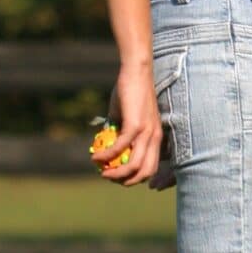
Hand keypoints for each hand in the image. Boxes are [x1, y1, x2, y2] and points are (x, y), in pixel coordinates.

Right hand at [98, 62, 163, 187]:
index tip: (119, 178)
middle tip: (108, 177)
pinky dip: (107, 155)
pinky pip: (120, 147)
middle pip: (145, 172)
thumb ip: (118, 130)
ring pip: (133, 165)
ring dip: (116, 174)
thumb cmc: (130, 91)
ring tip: (102, 172)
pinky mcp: (135, 125)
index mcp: (155, 137)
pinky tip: (96, 157)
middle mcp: (154, 137)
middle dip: (126, 181)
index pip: (151, 167)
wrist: (135, 72)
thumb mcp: (125, 115)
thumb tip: (105, 142)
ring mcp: (146, 132)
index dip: (136, 177)